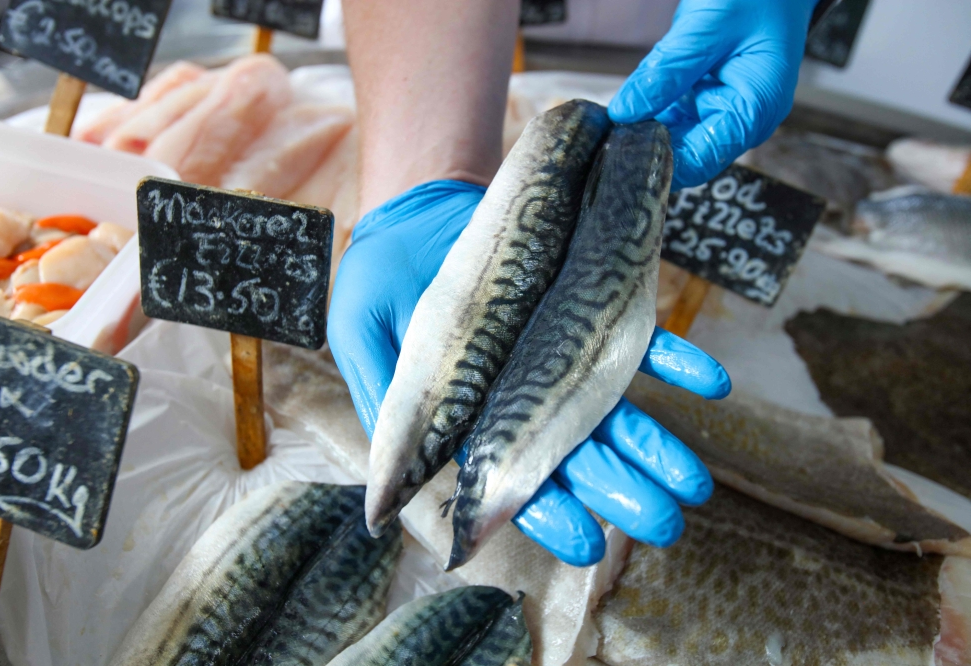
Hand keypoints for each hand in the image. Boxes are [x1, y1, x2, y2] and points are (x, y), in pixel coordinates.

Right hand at [328, 181, 730, 565]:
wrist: (419, 202)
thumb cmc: (383, 274)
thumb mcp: (364, 339)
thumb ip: (385, 415)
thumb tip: (380, 507)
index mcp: (470, 415)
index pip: (512, 474)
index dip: (548, 512)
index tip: (588, 545)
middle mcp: (524, 392)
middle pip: (576, 450)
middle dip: (621, 489)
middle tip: (664, 525)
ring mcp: (558, 349)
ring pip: (614, 406)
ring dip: (656, 444)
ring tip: (693, 482)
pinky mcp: (584, 301)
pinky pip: (636, 333)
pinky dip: (676, 360)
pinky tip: (711, 383)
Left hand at [610, 0, 816, 188]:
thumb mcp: (709, 28)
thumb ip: (666, 73)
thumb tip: (626, 111)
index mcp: (753, 112)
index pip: (698, 162)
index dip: (658, 161)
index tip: (621, 149)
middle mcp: (740, 117)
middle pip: (682, 151)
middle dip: (646, 139)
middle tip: (611, 127)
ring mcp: (723, 105)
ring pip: (671, 130)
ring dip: (645, 119)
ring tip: (623, 105)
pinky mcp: (708, 91)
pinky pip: (671, 107)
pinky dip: (652, 100)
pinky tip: (638, 89)